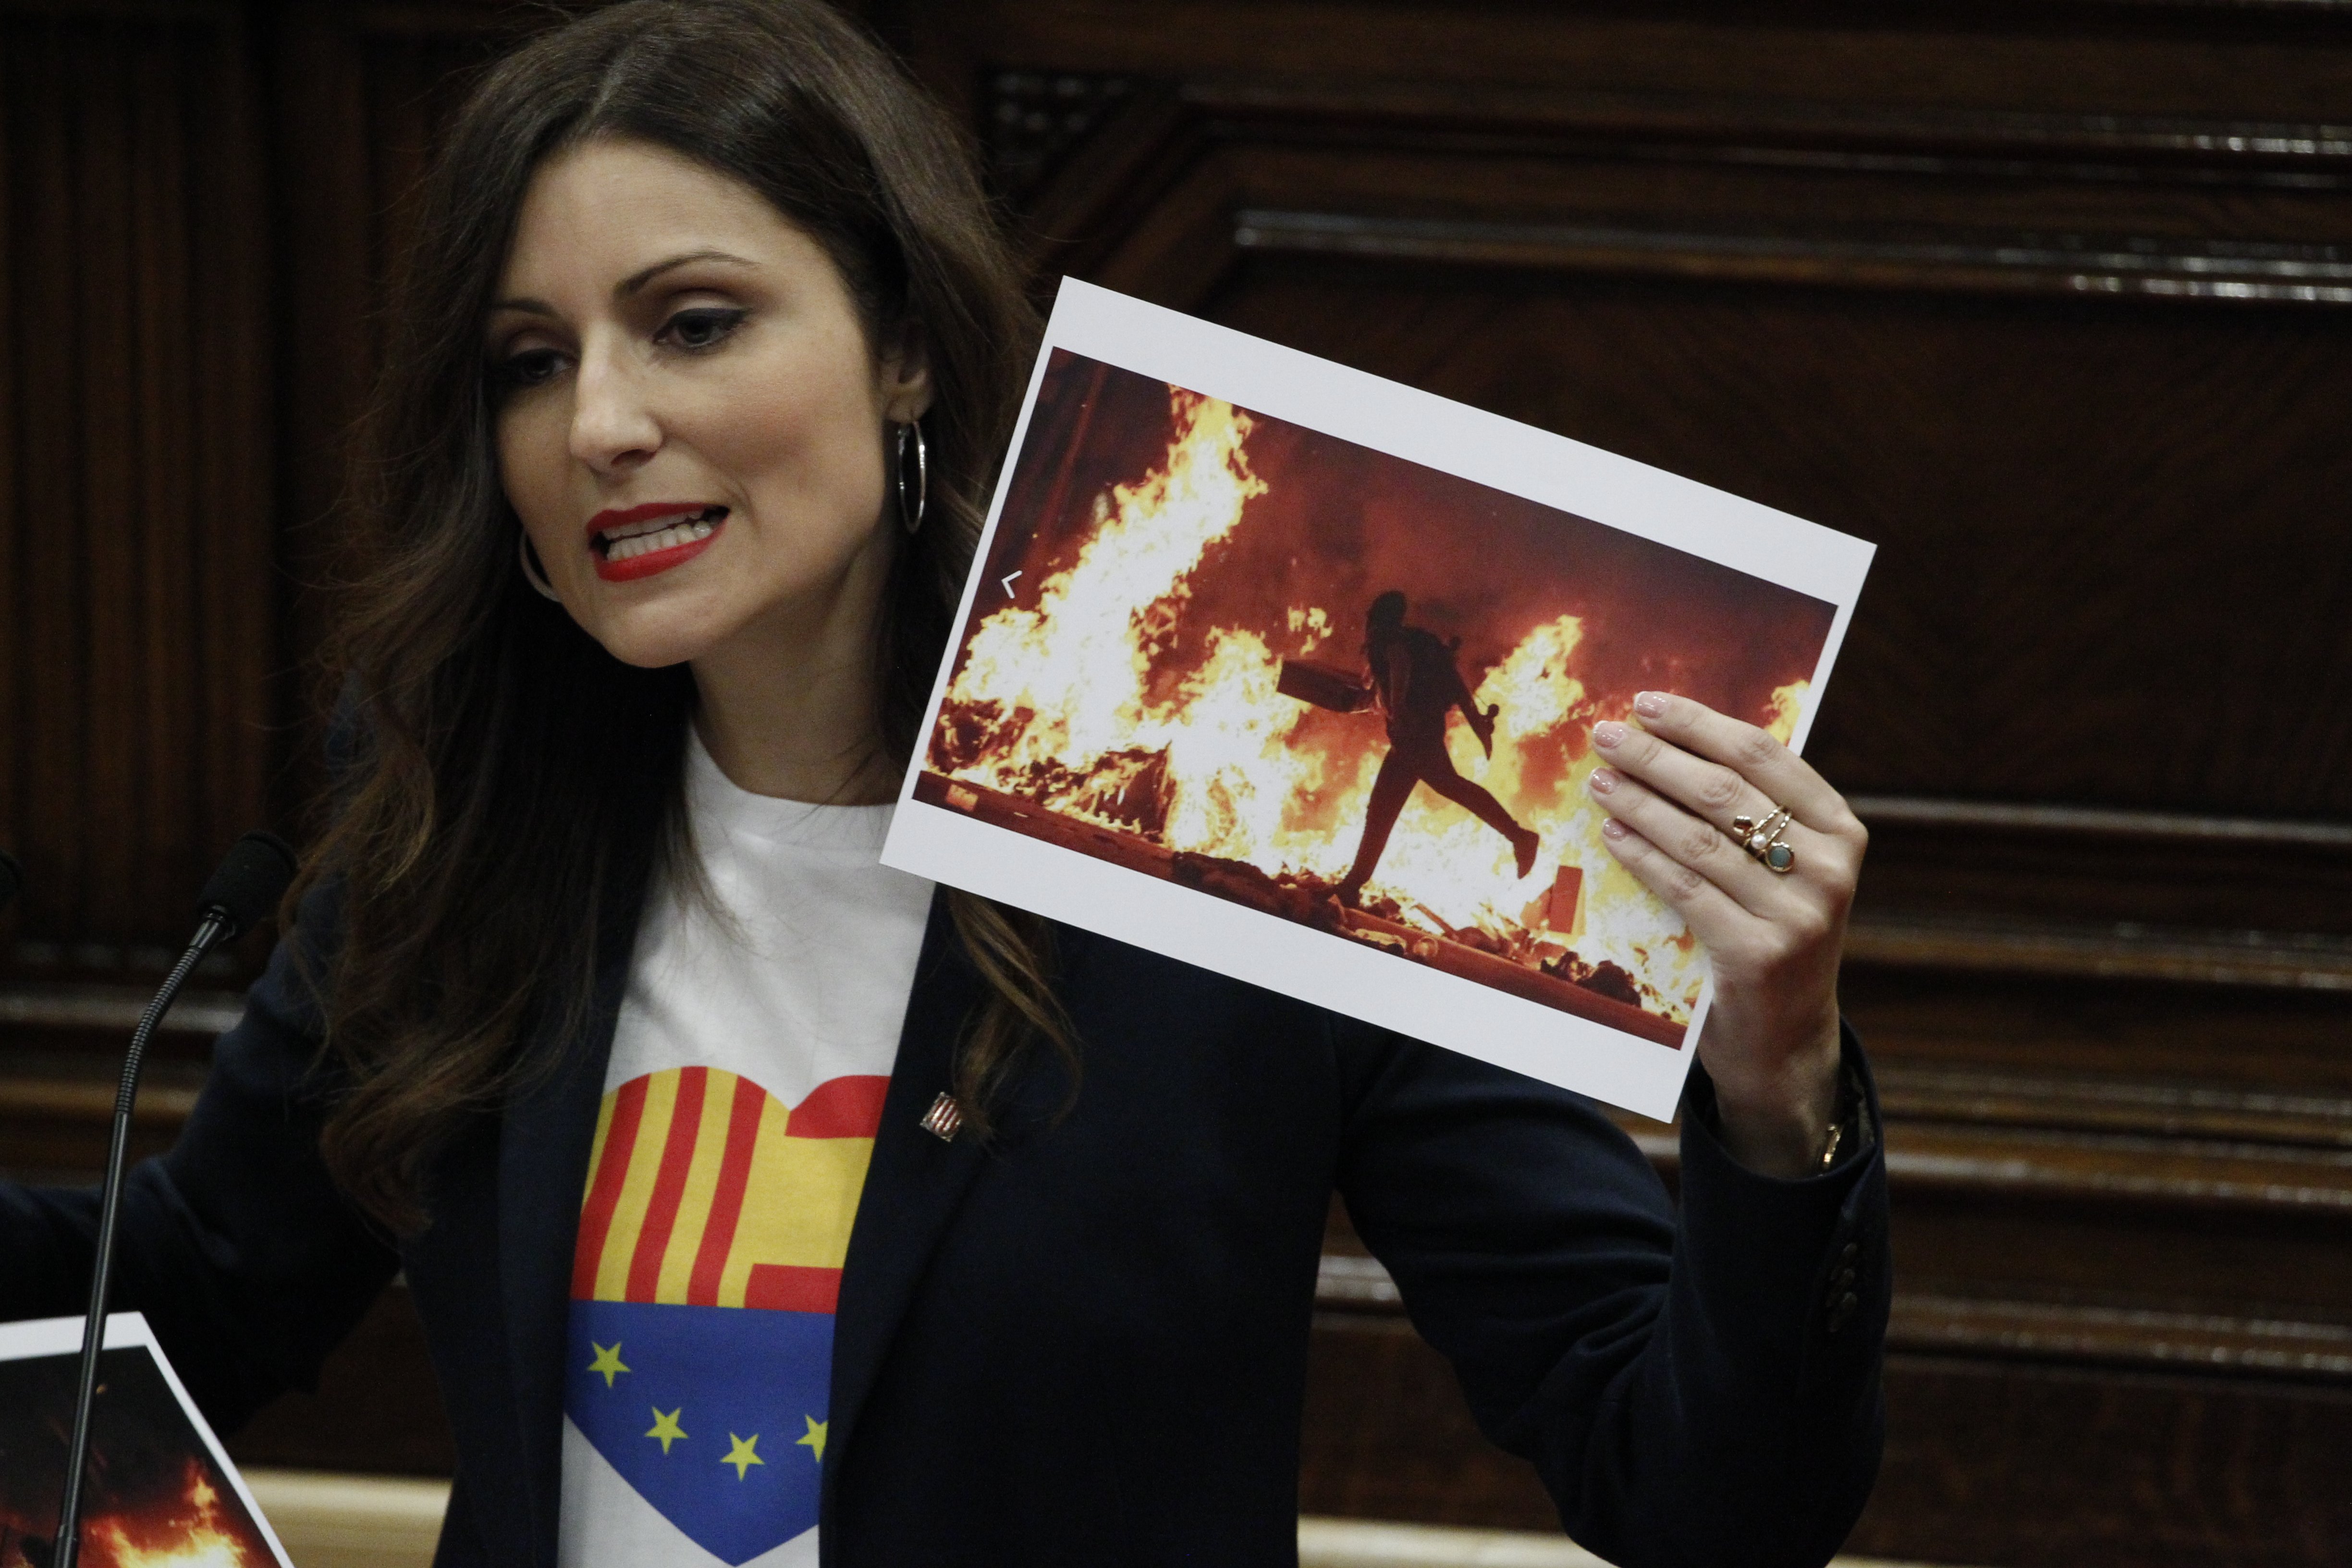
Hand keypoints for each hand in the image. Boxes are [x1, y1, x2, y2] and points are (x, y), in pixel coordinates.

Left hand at [1584, 691, 1866, 1177]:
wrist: (1786, 1037)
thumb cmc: (1772, 933)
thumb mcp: (1785, 868)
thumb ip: (1753, 812)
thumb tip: (1670, 739)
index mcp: (1842, 830)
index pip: (1763, 755)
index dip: (1698, 723)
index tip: (1645, 704)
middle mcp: (1830, 868)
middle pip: (1723, 790)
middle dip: (1655, 756)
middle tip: (1604, 735)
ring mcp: (1798, 914)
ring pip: (1697, 838)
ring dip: (1638, 802)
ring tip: (1598, 780)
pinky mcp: (1758, 954)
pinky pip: (1684, 889)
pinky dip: (1642, 856)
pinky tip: (1612, 835)